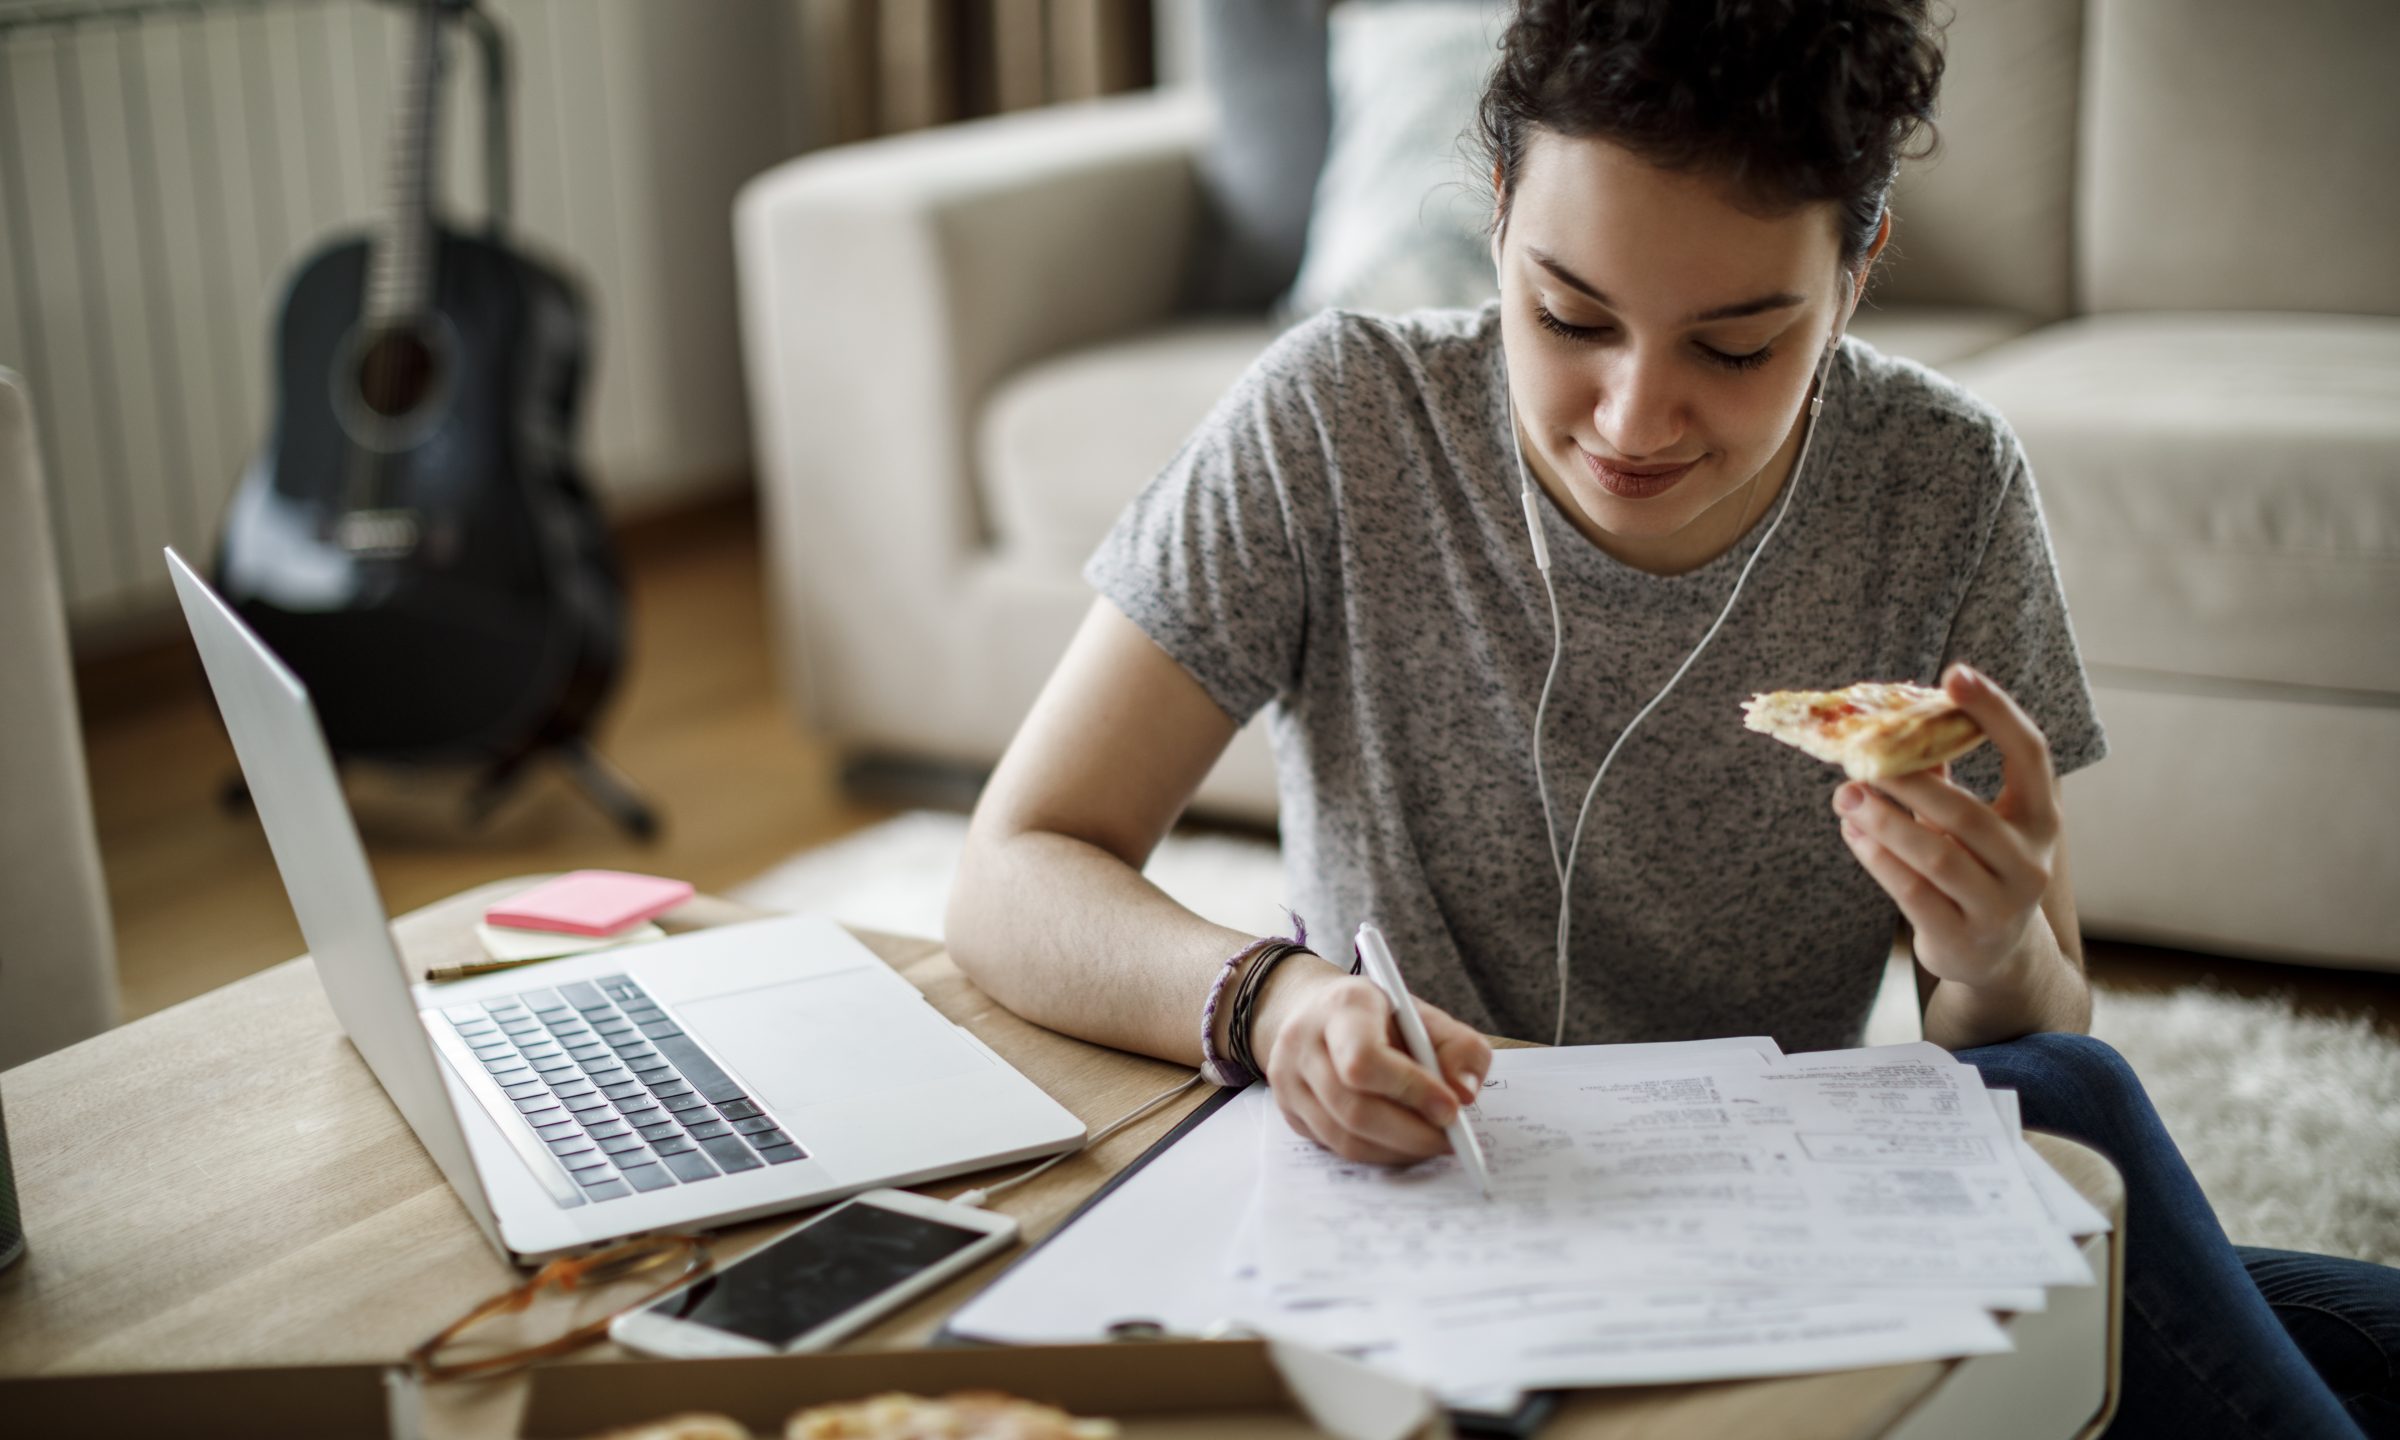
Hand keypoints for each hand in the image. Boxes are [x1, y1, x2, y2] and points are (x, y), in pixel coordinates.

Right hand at [1250, 963, 1490, 1164]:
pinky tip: (1403, 1143)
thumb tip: (1464, 1094)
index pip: (1364, 1058)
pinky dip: (1378, 1153)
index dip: (1410, 1089)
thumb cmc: (1378, 1016)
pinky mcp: (1289, 1112)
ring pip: (1344, 1136)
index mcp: (1342, 1007)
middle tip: (1450, 1139)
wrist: (1317, 1012)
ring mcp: (1287, 1081)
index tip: (1451, 1108)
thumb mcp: (1424, 1014)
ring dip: (1398, 1149)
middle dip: (1411, 1132)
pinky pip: (1336, 1147)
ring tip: (1432, 1142)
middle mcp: (1303, 1042)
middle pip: (1353, 1107)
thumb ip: (1459, 1047)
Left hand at [1833, 664, 2062, 990]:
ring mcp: (2000, 905)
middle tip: (1859, 758)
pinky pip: (1913, 893)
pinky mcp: (1963, 936)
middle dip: (1910, 782)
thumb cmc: (1977, 868)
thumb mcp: (1972, 822)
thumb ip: (1942, 777)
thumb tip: (1893, 719)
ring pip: (1936, 857)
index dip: (1997, 711)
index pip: (2031, 754)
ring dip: (1883, 822)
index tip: (1955, 674)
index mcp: (2041, 818)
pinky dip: (1877, 859)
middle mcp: (2031, 862)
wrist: (1993, 956)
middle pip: (1967, 813)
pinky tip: (1852, 833)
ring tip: (1844, 794)